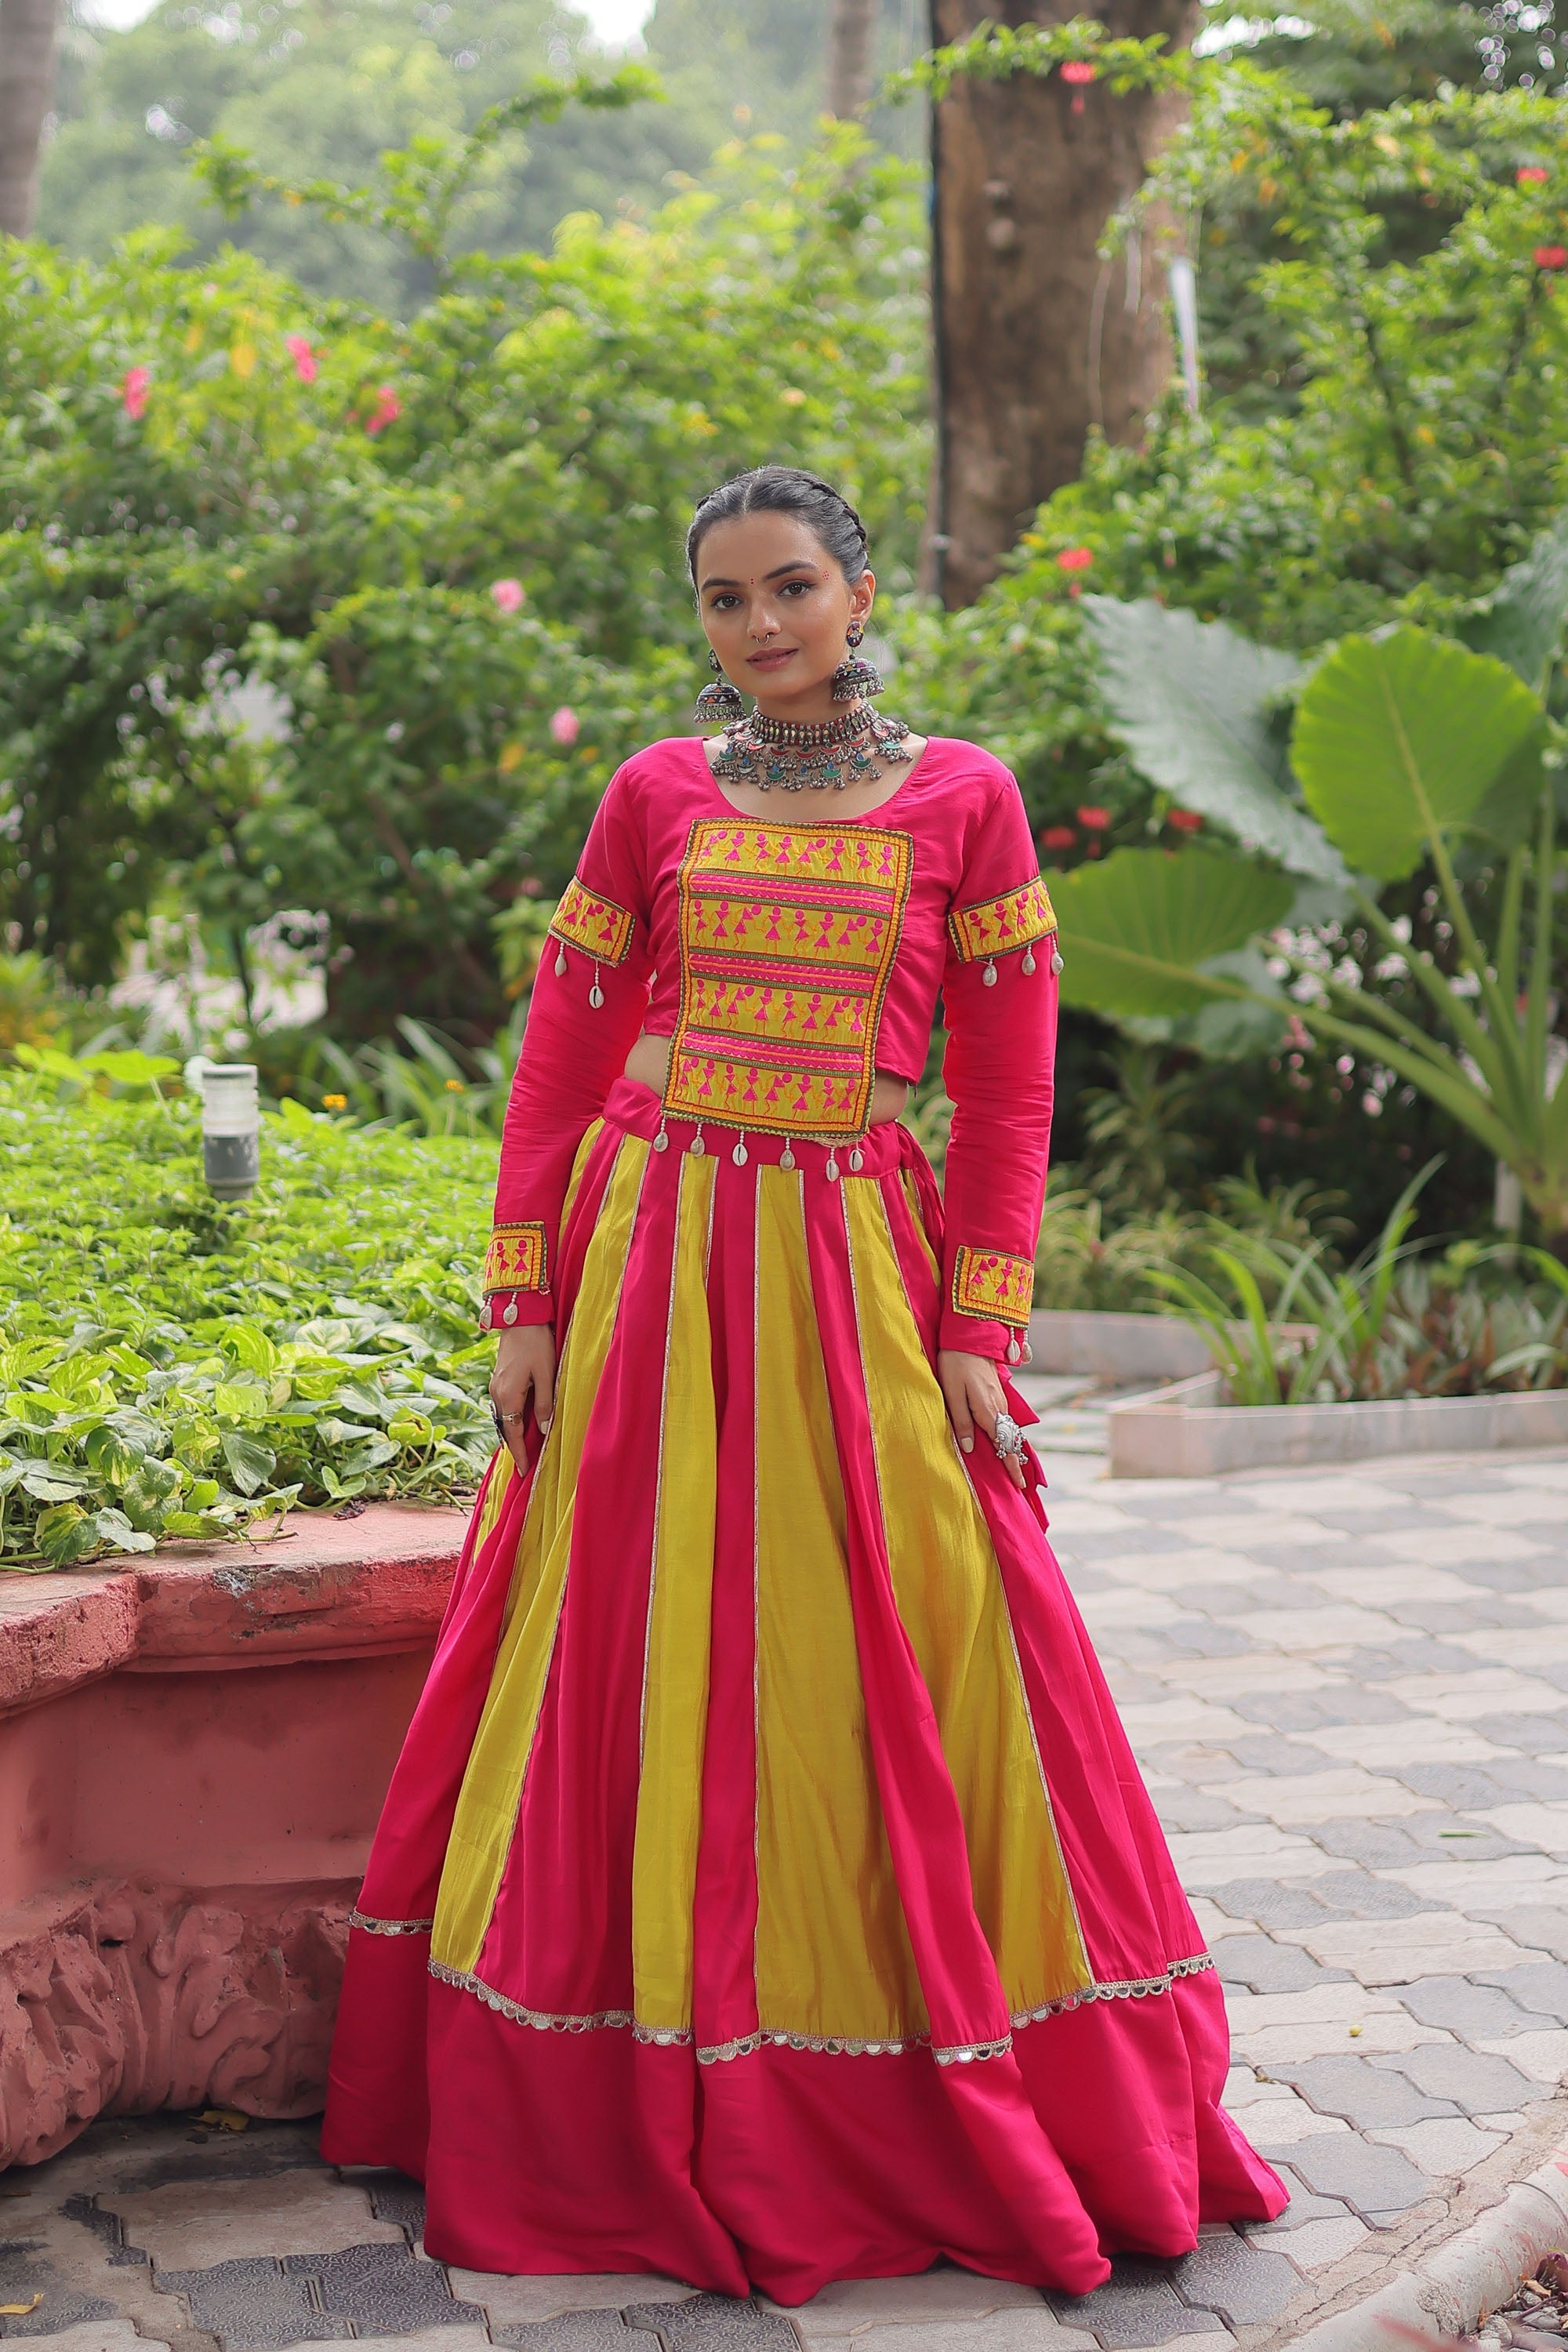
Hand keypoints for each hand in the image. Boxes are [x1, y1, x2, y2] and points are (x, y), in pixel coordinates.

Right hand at [489, 1325, 555, 1473]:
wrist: (520, 1318)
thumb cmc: (537, 1344)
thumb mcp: (546, 1375)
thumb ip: (544, 1403)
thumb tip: (544, 1430)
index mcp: (508, 1395)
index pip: (513, 1433)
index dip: (520, 1454)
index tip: (526, 1471)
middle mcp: (497, 1393)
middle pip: (505, 1428)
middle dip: (515, 1448)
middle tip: (526, 1466)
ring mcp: (495, 1386)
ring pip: (503, 1418)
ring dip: (512, 1434)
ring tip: (524, 1450)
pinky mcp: (498, 1380)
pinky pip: (503, 1407)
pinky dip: (511, 1420)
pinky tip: (521, 1424)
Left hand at [937, 1348, 1027, 1493]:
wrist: (969, 1337)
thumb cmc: (955, 1365)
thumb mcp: (953, 1394)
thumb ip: (962, 1422)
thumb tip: (970, 1448)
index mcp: (988, 1411)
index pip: (1003, 1446)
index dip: (1010, 1466)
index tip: (1019, 1484)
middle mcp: (999, 1408)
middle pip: (1010, 1441)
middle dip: (1014, 1462)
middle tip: (1019, 1484)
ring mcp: (1000, 1400)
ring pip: (1008, 1430)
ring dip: (1010, 1449)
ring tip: (1012, 1467)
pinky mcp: (997, 1394)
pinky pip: (1005, 1420)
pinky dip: (1007, 1434)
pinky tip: (1002, 1440)